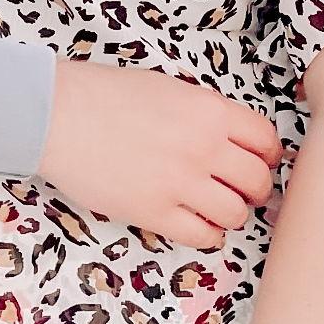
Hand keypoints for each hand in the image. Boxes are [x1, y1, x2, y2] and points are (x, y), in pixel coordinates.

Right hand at [38, 63, 279, 251]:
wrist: (56, 115)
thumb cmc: (105, 95)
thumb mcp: (169, 88)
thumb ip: (205, 114)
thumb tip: (233, 140)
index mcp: (209, 111)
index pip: (265, 141)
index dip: (266, 155)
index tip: (259, 161)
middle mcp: (202, 147)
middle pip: (256, 180)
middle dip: (254, 188)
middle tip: (242, 189)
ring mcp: (180, 183)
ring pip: (235, 213)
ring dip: (231, 212)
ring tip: (216, 207)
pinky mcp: (154, 212)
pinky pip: (203, 235)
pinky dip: (208, 233)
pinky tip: (196, 222)